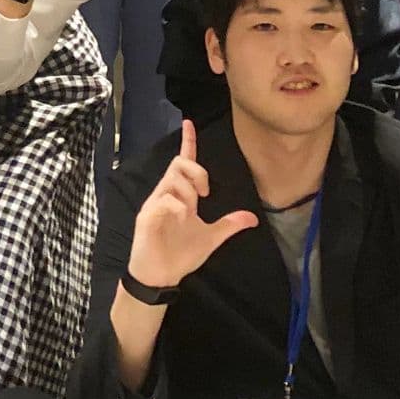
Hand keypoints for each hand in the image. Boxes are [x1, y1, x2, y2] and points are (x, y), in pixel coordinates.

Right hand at [125, 120, 257, 292]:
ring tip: (189, 212)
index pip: (183, 162)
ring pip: (173, 178)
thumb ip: (229, 225)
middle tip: (204, 194)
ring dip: (188, 191)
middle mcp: (166, 194)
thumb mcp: (211, 238)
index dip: (188, 142)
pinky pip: (164, 200)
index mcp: (180, 196)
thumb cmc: (180, 254)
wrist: (161, 275)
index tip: (189, 123)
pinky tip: (181, 219)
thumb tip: (252, 218)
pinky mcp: (147, 216)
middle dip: (197, 172)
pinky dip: (177, 207)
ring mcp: (156, 204)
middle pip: (180, 164)